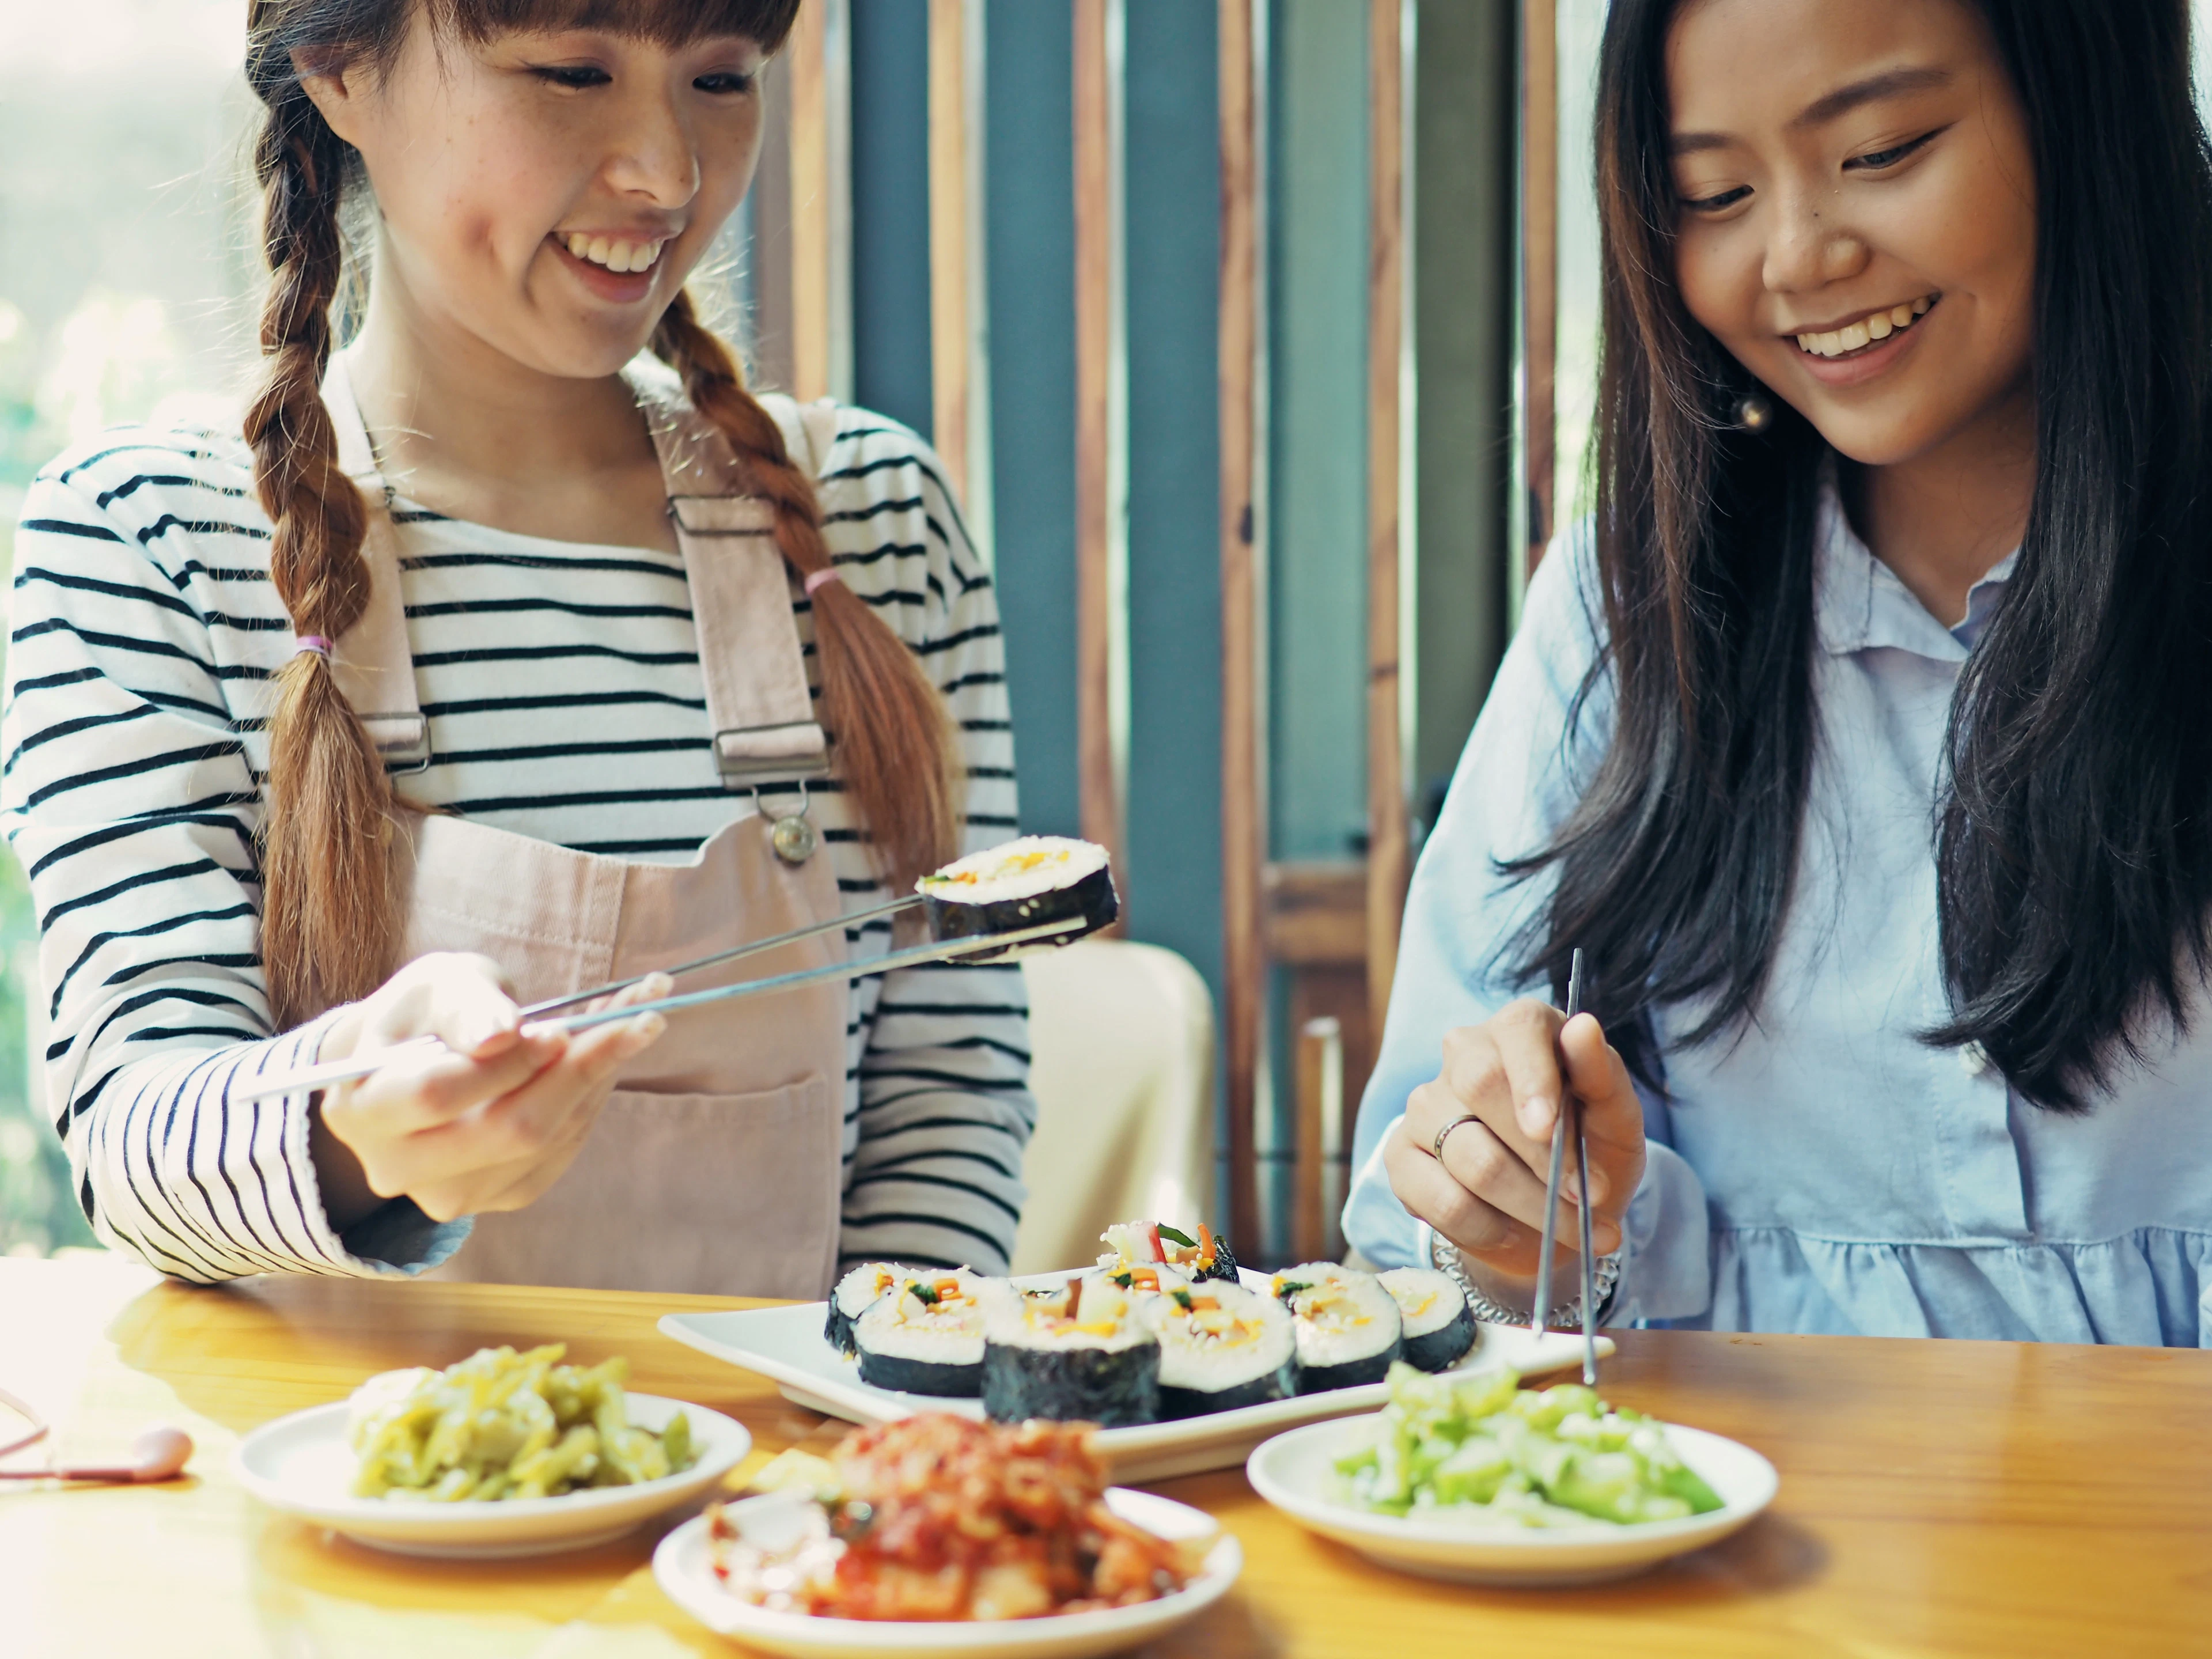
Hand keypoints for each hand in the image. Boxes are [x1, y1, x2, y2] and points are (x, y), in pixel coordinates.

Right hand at [309, 952, 670, 1227]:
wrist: (420, 1061)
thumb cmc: (424, 1014)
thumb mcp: (436, 985)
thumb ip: (463, 1006)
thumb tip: (501, 1036)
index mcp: (361, 1109)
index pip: (435, 1096)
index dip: (505, 1065)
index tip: (559, 1028)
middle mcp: (397, 1167)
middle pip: (506, 1131)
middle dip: (581, 1069)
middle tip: (637, 1015)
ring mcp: (452, 1194)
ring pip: (546, 1140)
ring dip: (601, 1076)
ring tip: (635, 1018)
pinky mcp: (502, 1196)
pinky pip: (562, 1149)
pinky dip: (593, 1098)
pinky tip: (608, 1056)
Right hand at [1383, 999, 1644, 1303]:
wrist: (1556, 1211)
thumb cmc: (1592, 1151)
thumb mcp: (1616, 1120)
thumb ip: (1603, 1076)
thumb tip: (1584, 1028)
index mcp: (1519, 1029)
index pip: (1517, 1030)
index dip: (1532, 1077)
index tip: (1548, 1129)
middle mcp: (1463, 1054)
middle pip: (1480, 1086)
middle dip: (1539, 1156)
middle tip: (1585, 1198)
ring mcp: (1424, 1105)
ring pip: (1468, 1156)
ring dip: (1530, 1206)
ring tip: (1571, 1229)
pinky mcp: (1401, 1156)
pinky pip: (1441, 1200)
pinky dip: (1489, 1229)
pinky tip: (1515, 1231)